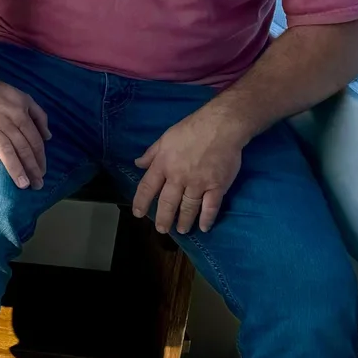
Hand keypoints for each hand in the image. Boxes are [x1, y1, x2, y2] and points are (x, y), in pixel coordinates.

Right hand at [0, 80, 50, 189]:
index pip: (34, 140)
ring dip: (14, 167)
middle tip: (36, 185)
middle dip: (31, 167)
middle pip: (22, 147)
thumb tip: (48, 136)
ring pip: (4, 148)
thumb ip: (39, 115)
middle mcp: (6, 121)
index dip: (40, 158)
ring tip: (21, 183)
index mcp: (20, 114)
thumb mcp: (23, 97)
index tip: (42, 172)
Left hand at [132, 105, 247, 233]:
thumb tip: (137, 163)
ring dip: (184, 221)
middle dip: (163, 218)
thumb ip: (151, 153)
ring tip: (181, 230)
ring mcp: (198, 183)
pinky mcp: (217, 187)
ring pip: (188, 208)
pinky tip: (204, 227)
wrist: (220, 127)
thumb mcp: (165, 138)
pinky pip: (210, 207)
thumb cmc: (191, 129)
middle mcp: (178, 177)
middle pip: (167, 202)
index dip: (141, 202)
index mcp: (163, 164)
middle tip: (161, 229)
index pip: (147, 187)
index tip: (138, 214)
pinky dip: (207, 219)